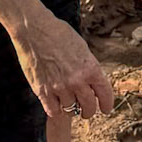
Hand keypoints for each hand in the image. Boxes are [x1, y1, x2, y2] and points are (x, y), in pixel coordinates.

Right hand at [14, 6, 114, 120]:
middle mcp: (77, 81)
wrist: (34, 30)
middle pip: (88, 107)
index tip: (106, 109)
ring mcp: (59, 87)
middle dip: (89, 111)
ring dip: (71, 109)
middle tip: (86, 111)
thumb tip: (92, 84)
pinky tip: (56, 105)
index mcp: (90, 68)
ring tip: (69, 104)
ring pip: (70, 111)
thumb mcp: (82, 49)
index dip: (107, 104)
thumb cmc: (59, 35)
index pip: (105, 94)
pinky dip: (56, 110)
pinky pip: (53, 111)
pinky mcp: (42, 91)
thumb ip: (89, 68)